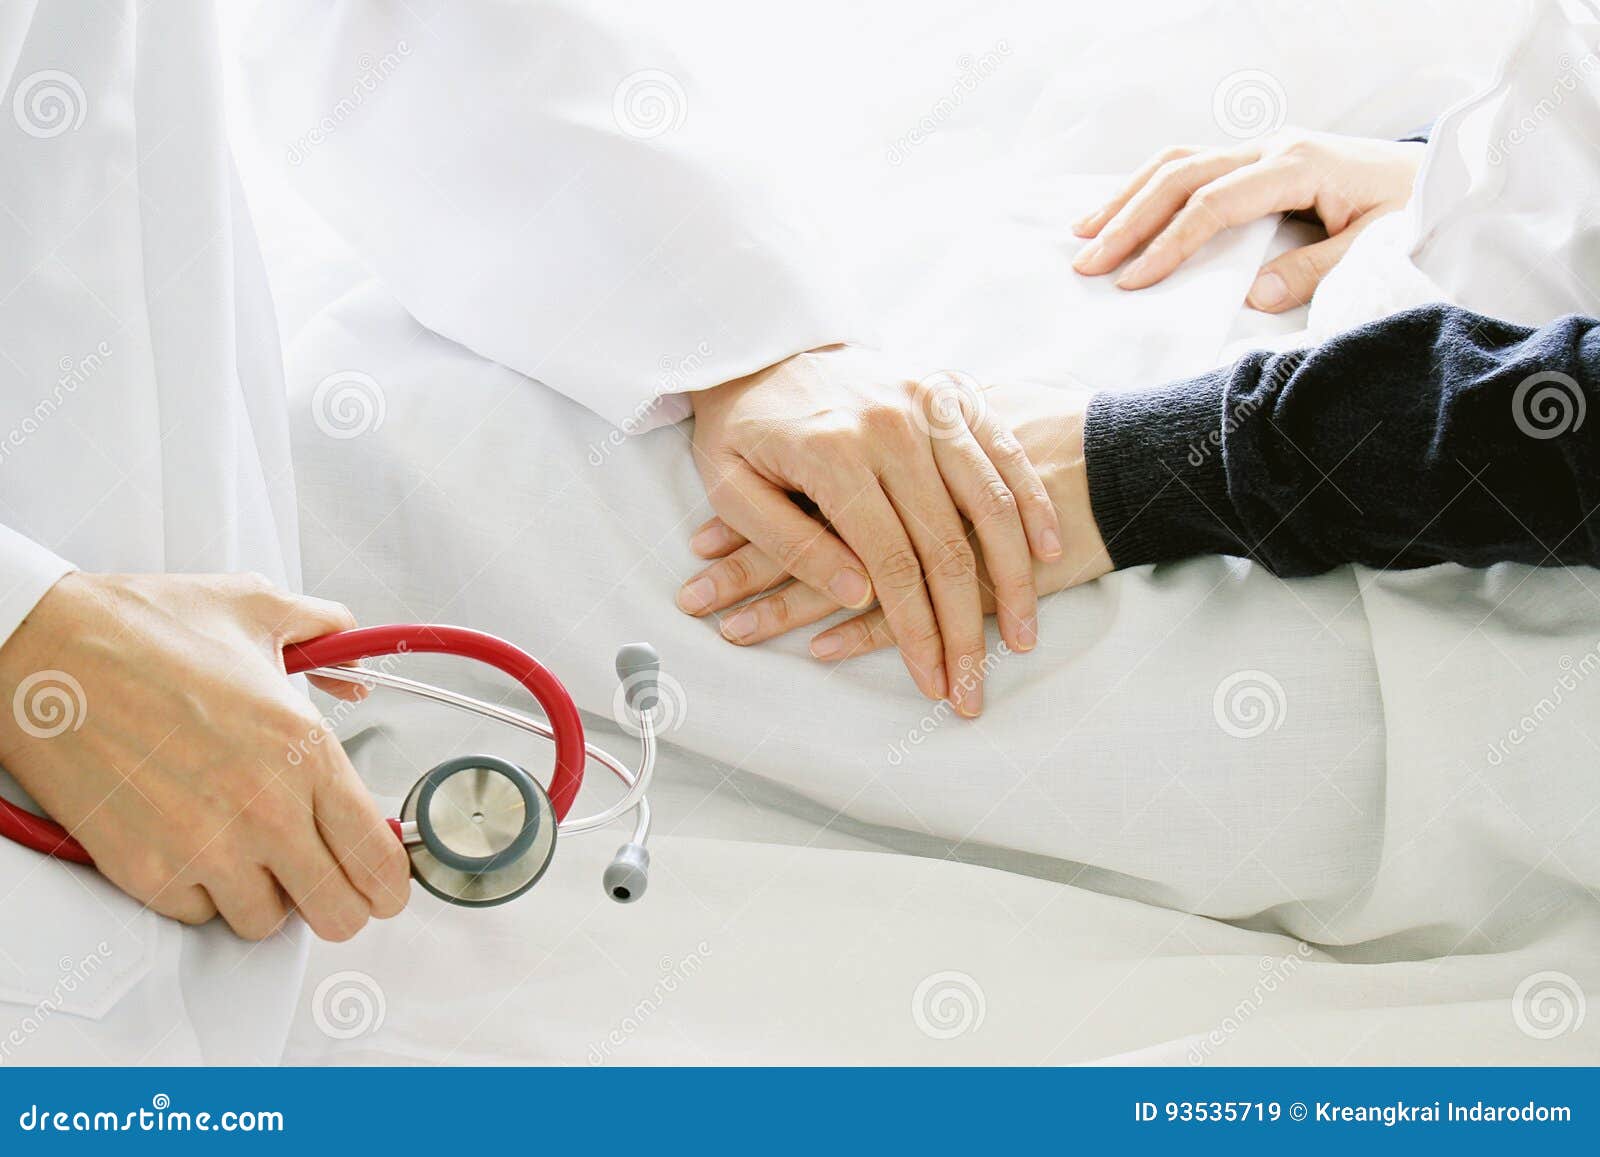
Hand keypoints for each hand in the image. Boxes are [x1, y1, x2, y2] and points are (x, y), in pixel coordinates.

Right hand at [0, 572, 410, 940]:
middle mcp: (264, 809)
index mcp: (304, 750)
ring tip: (248, 850)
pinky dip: (202, 893)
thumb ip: (329, 635)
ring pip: (267, 923)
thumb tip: (356, 668)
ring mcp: (206, 848)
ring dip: (266, 895)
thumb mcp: (259, 608)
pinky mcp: (148, 873)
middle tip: (324, 877)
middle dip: (339, 900)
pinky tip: (192, 844)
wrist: (44, 653)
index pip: (378, 858)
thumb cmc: (141, 630)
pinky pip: (200, 915)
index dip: (389, 880)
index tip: (382, 879)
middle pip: (339, 913)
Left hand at [683, 346, 1063, 716]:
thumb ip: (789, 543)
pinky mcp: (952, 391)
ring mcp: (929, 404)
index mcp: (834, 454)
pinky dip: (1030, 507)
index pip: (889, 563)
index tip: (932, 683)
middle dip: (964, 628)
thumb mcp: (732, 486)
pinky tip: (1045, 556)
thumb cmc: (739, 425)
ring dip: (1013, 578)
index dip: (915, 631)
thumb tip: (854, 596)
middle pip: (946, 545)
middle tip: (974, 689)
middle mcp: (891, 426)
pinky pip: (1004, 455)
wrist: (759, 340)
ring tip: (1020, 639)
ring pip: (990, 503)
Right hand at [1072, 131, 1423, 310]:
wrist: (1442, 176)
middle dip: (1128, 220)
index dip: (1168, 245)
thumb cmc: (1412, 211)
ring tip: (1083, 234)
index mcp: (1297, 165)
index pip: (1213, 205)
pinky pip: (1191, 164)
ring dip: (1127, 198)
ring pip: (1178, 162)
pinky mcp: (1259, 156)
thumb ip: (1317, 270)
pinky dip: (1149, 188)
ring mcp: (1262, 146)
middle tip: (1087, 262)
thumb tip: (1253, 296)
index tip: (1133, 282)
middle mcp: (1272, 146)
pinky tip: (1121, 210)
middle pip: (1180, 176)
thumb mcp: (1377, 246)